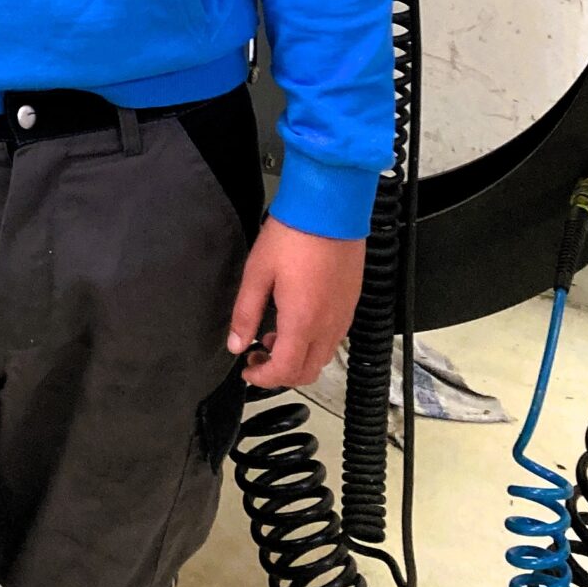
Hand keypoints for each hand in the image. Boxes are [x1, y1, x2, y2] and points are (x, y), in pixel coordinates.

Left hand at [226, 215, 365, 388]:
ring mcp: (343, 315)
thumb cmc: (294, 235)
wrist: (330, 208)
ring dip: (297, 358)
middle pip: (307, 372)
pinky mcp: (351, 303)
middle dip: (280, 373)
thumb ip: (246, 313)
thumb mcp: (257, 272)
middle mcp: (328, 325)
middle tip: (257, 358)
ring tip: (272, 337)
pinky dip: (313, 343)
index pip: (285, 370)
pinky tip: (296, 321)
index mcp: (303, 321)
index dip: (263, 378)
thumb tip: (236, 343)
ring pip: (322, 357)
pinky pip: (334, 338)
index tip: (247, 370)